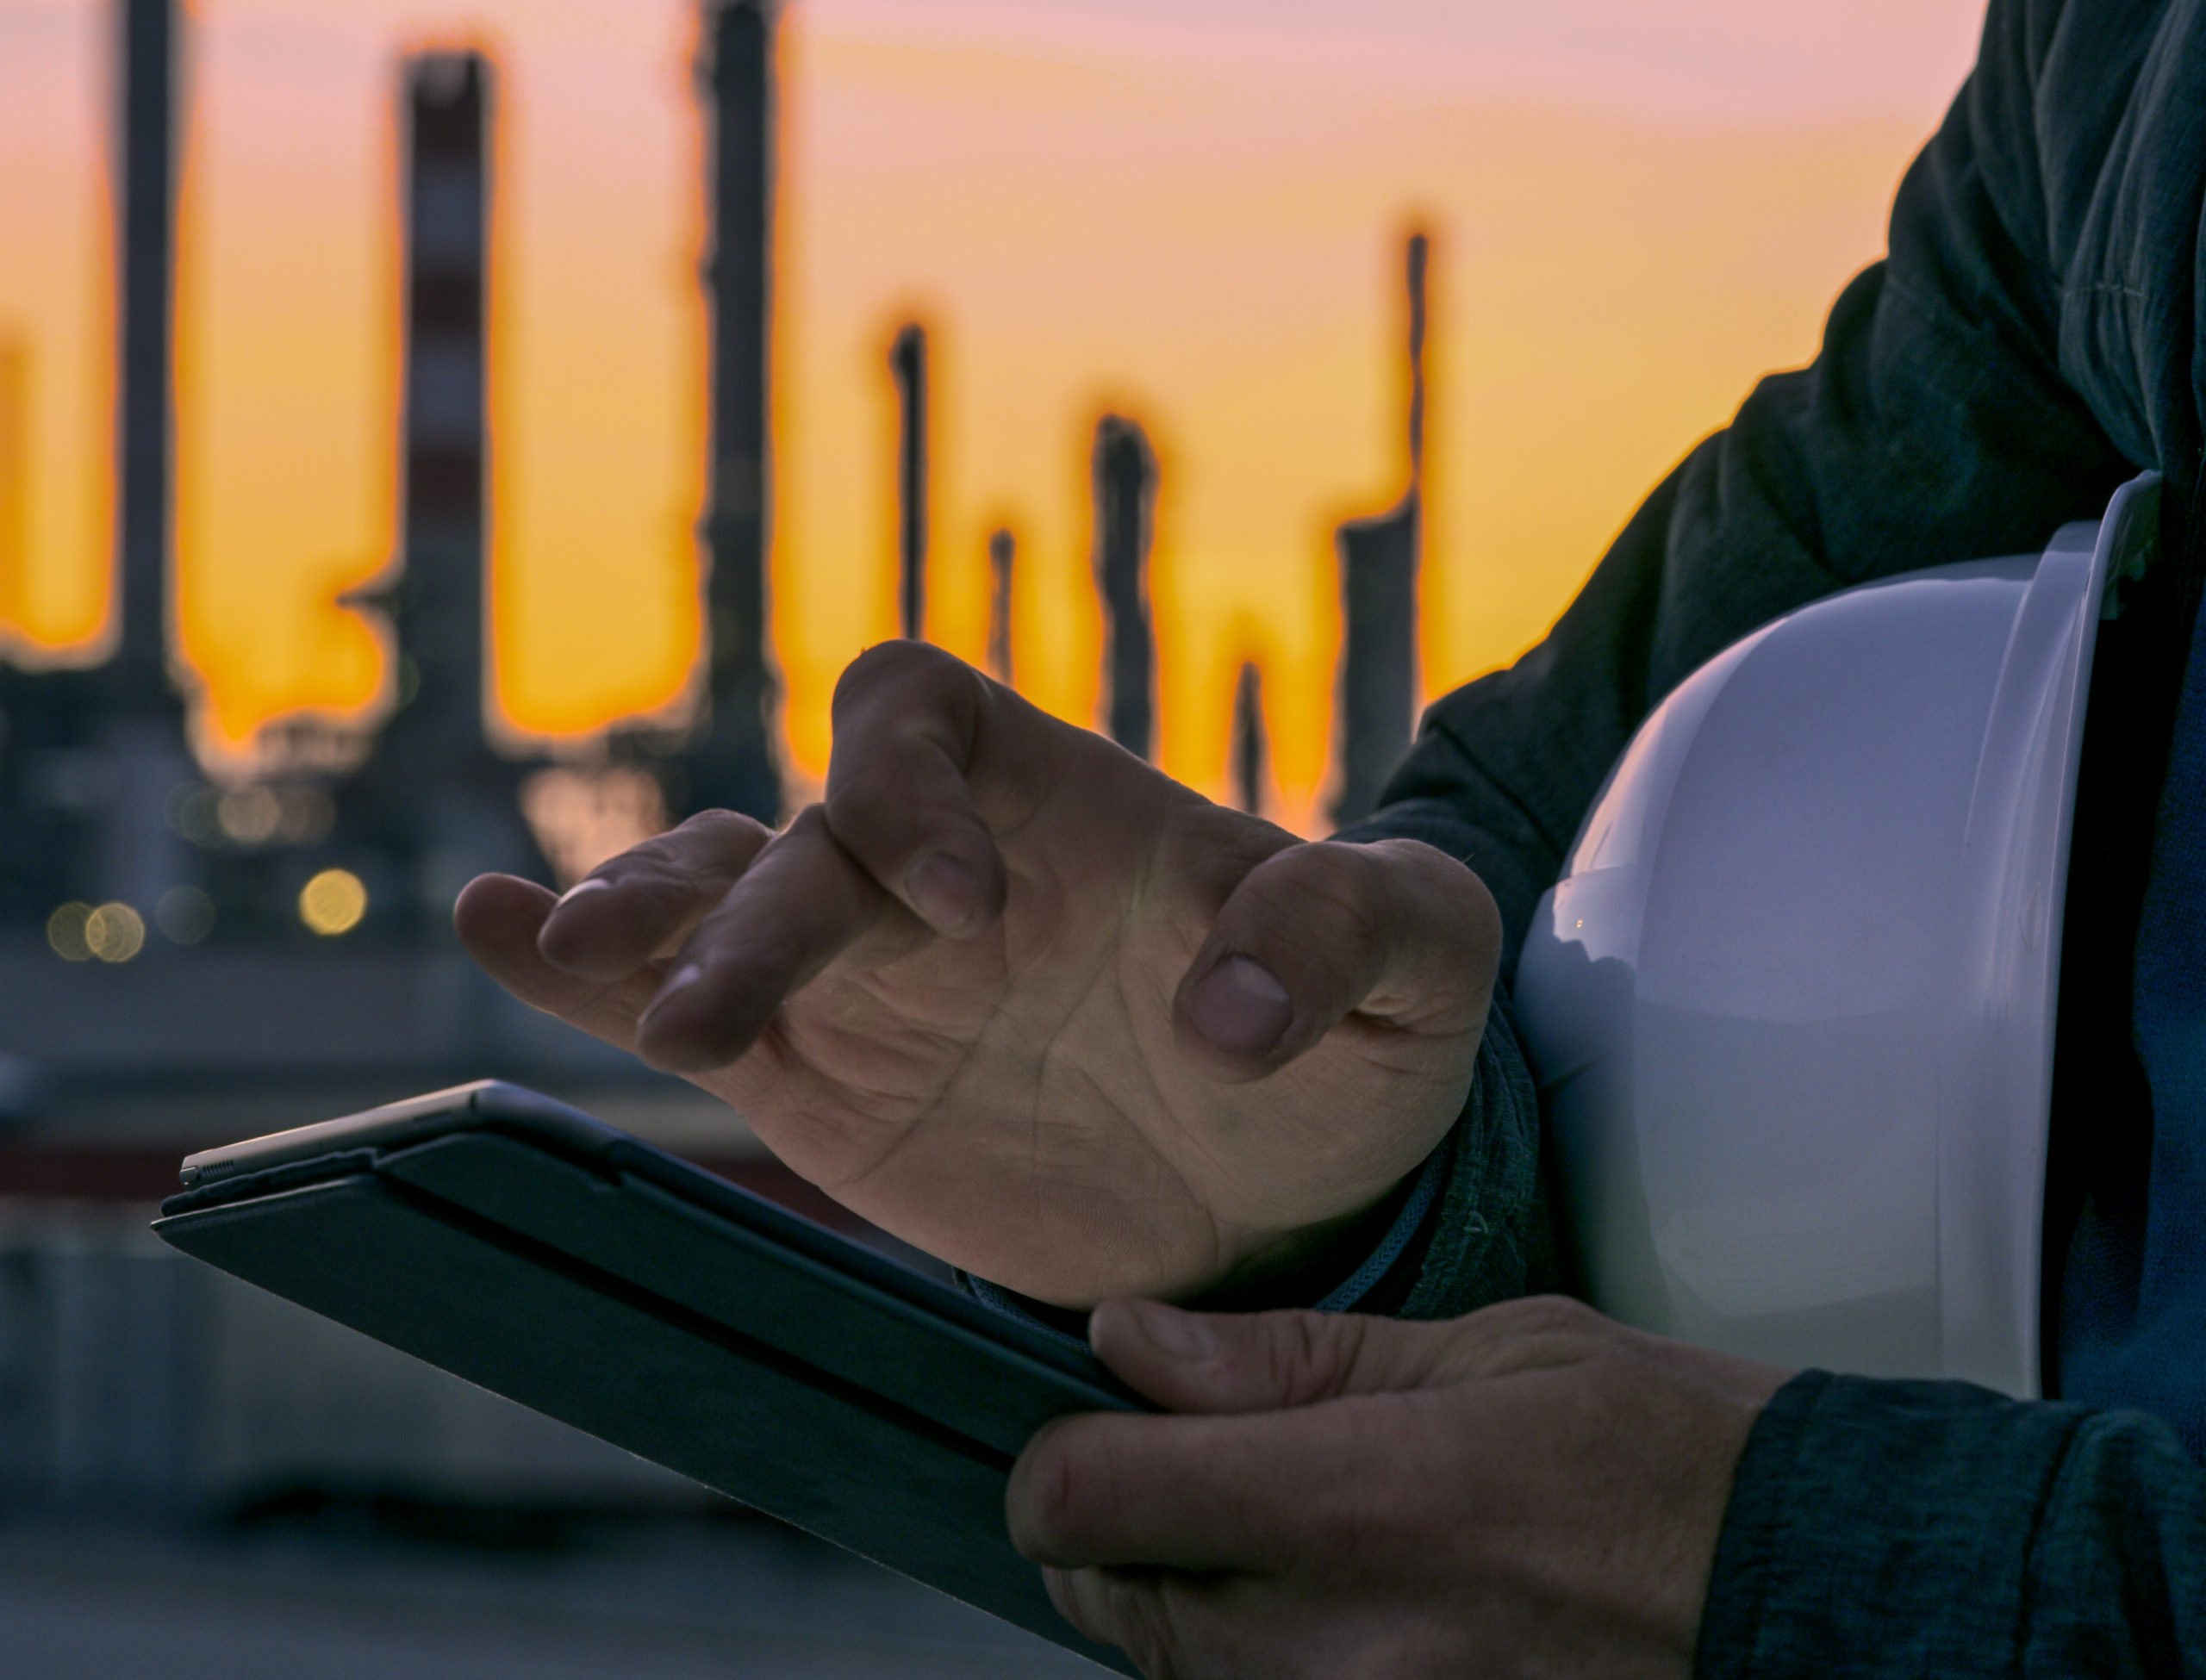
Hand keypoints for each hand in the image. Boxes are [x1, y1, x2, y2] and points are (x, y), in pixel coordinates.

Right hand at [455, 642, 1500, 1305]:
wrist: (1294, 1184)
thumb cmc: (1360, 1040)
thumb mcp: (1420, 965)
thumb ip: (1354, 930)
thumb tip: (1226, 1013)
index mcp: (1057, 800)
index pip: (921, 711)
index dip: (911, 789)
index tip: (964, 913)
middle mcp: (934, 869)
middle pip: (795, 837)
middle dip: (752, 915)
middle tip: (720, 1017)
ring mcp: (863, 974)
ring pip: (707, 905)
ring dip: (634, 929)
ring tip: (558, 957)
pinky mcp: (823, 1079)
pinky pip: (678, 1005)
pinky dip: (585, 977)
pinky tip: (496, 942)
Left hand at [1008, 1295, 1789, 1678]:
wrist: (1811, 1600)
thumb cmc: (1664, 1456)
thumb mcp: (1486, 1352)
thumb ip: (1286, 1359)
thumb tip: (1125, 1340)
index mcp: (1351, 1507)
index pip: (1080, 1501)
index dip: (1061, 1454)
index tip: (1109, 1415)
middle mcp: (1327, 1648)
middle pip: (1104, 1600)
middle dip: (1133, 1526)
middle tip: (1230, 1468)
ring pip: (1172, 1668)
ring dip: (1197, 1600)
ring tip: (1318, 1537)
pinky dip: (1266, 1659)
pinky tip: (1357, 1607)